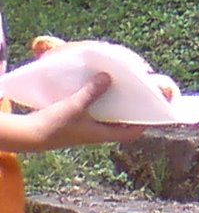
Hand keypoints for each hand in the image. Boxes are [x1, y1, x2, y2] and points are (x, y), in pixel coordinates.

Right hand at [29, 73, 143, 150]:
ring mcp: (88, 128)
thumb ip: (92, 92)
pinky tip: (103, 87)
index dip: (144, 124)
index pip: (131, 133)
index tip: (154, 111)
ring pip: (110, 115)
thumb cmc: (55, 125)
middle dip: (134, 110)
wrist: (29, 135)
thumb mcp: (75, 106)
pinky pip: (97, 111)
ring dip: (118, 103)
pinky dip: (103, 100)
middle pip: (123, 122)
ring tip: (127, 86)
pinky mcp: (79, 122)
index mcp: (102, 134)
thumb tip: (108, 77)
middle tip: (143, 93)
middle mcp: (98, 132)